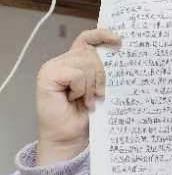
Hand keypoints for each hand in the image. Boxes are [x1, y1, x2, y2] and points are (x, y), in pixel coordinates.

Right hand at [36, 28, 120, 162]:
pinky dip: (81, 88)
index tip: (119, 40)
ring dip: (91, 86)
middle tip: (98, 95)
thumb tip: (118, 55)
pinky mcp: (48, 75)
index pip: (88, 40)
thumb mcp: (99, 90)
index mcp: (75, 62)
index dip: (103, 35)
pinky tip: (75, 100)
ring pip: (86, 64)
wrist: (68, 138)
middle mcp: (63, 61)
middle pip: (91, 53)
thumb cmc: (84, 117)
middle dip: (101, 75)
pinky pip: (77, 74)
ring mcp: (53, 67)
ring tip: (86, 101)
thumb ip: (102, 72)